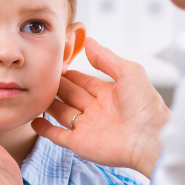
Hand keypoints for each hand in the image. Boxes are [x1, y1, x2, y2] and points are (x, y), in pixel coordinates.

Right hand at [32, 38, 169, 177]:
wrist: (150, 138)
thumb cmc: (145, 104)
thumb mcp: (129, 72)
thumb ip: (106, 58)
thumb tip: (89, 41)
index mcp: (109, 94)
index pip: (84, 81)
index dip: (71, 74)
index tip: (56, 64)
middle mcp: (97, 110)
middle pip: (70, 95)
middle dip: (57, 86)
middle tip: (41, 75)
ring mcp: (87, 127)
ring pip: (62, 113)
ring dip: (49, 104)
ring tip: (34, 93)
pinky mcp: (80, 143)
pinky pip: (58, 136)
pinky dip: (45, 130)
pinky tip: (35, 120)